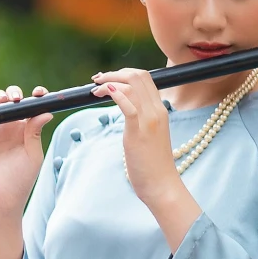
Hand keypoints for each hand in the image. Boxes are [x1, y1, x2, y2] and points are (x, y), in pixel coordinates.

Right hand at [0, 86, 54, 229]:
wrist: (0, 198)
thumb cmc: (20, 180)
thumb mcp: (33, 155)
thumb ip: (35, 132)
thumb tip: (45, 112)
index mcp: (26, 129)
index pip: (31, 107)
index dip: (35, 97)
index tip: (40, 94)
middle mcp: (10, 126)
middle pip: (12, 101)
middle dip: (15, 94)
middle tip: (17, 99)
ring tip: (3, 100)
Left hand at [92, 67, 198, 247]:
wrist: (162, 185)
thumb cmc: (153, 165)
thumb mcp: (149, 136)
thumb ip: (141, 121)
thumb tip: (128, 113)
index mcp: (160, 110)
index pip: (145, 78)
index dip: (124, 73)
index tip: (107, 79)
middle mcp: (157, 110)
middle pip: (139, 76)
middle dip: (114, 73)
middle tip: (97, 80)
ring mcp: (150, 120)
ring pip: (132, 85)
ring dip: (110, 82)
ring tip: (95, 90)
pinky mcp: (139, 131)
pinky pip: (129, 105)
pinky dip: (115, 94)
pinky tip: (104, 93)